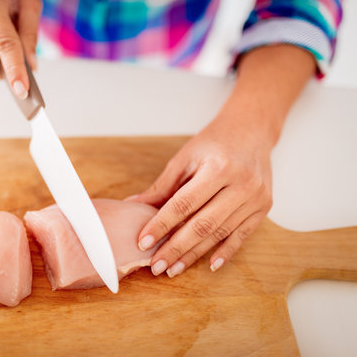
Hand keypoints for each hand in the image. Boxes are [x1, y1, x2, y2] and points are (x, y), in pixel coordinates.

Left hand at [129, 116, 273, 276]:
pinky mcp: (263, 208)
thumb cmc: (214, 142)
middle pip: (203, 224)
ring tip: (173, 269)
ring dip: (195, 254)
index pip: (183, 204)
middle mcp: (241, 184)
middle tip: (156, 266)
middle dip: (176, 248)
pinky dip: (225, 252)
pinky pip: (242, 236)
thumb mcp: (185, 158)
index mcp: (218, 168)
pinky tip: (208, 265)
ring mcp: (256, 198)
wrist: (251, 130)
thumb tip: (134, 205)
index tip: (143, 242)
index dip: (161, 225)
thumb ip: (162, 186)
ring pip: (220, 233)